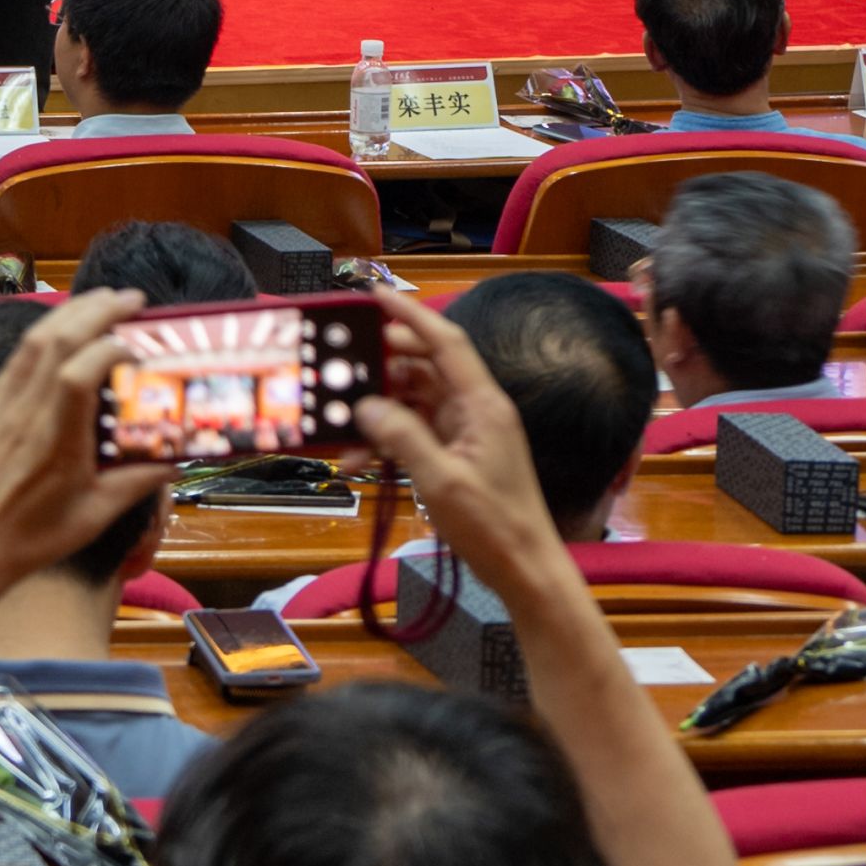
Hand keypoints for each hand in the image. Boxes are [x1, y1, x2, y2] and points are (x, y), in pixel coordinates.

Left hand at [0, 289, 168, 620]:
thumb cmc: (27, 540)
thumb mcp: (92, 517)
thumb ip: (134, 484)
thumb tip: (174, 461)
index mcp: (56, 437)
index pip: (81, 371)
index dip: (112, 347)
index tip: (141, 343)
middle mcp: (26, 410)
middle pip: (58, 340)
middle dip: (96, 309)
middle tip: (132, 297)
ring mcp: (1, 405)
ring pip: (33, 342)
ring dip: (68, 312)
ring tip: (100, 299)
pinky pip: (15, 359)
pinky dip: (40, 334)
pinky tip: (57, 329)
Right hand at [346, 289, 556, 591]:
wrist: (525, 570)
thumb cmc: (493, 525)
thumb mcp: (442, 481)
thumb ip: (402, 437)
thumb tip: (366, 405)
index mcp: (482, 404)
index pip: (445, 342)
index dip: (411, 315)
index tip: (373, 295)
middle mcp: (474, 409)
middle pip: (423, 367)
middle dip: (381, 364)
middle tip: (340, 365)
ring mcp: (464, 432)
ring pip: (412, 401)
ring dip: (376, 410)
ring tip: (340, 422)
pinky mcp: (455, 455)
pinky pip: (412, 433)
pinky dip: (384, 442)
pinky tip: (356, 462)